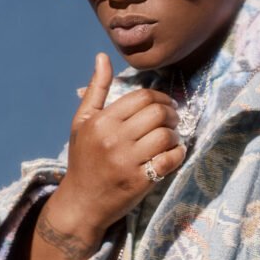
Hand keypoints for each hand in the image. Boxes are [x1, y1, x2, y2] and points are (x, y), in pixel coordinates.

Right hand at [45, 52, 185, 241]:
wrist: (81, 202)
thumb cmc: (83, 159)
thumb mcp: (83, 122)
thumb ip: (97, 90)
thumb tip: (102, 57)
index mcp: (101, 121)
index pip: (142, 97)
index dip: (161, 98)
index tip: (165, 106)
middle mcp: (113, 139)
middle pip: (158, 113)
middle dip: (172, 114)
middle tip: (172, 121)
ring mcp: (127, 161)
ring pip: (166, 135)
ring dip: (176, 134)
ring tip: (171, 138)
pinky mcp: (140, 181)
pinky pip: (170, 160)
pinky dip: (178, 154)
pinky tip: (173, 153)